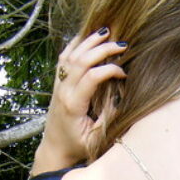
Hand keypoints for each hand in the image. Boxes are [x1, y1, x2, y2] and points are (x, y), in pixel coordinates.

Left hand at [31, 27, 126, 174]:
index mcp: (74, 104)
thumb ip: (109, 118)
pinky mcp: (57, 83)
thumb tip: (120, 97)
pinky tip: (86, 36)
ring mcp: (58, 85)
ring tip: (106, 31)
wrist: (54, 148)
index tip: (125, 74)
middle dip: (103, 49)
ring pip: (71, 55)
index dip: (111, 70)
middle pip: (82, 60)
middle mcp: (63, 90)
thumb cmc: (77, 145)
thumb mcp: (97, 138)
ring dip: (89, 41)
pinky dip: (75, 44)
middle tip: (122, 45)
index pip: (93, 77)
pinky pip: (63, 58)